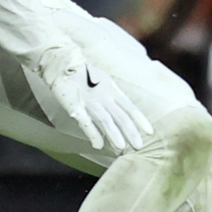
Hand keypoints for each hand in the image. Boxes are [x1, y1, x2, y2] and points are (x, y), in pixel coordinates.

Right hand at [31, 43, 150, 153]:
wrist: (62, 64)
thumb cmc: (84, 75)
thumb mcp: (104, 83)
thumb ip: (113, 96)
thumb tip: (123, 111)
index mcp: (112, 91)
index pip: (130, 107)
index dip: (140, 120)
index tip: (150, 132)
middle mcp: (104, 96)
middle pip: (120, 116)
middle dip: (130, 132)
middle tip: (139, 146)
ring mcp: (90, 101)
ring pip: (105, 120)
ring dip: (114, 134)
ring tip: (121, 147)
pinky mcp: (75, 105)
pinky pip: (85, 121)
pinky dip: (92, 133)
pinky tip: (98, 145)